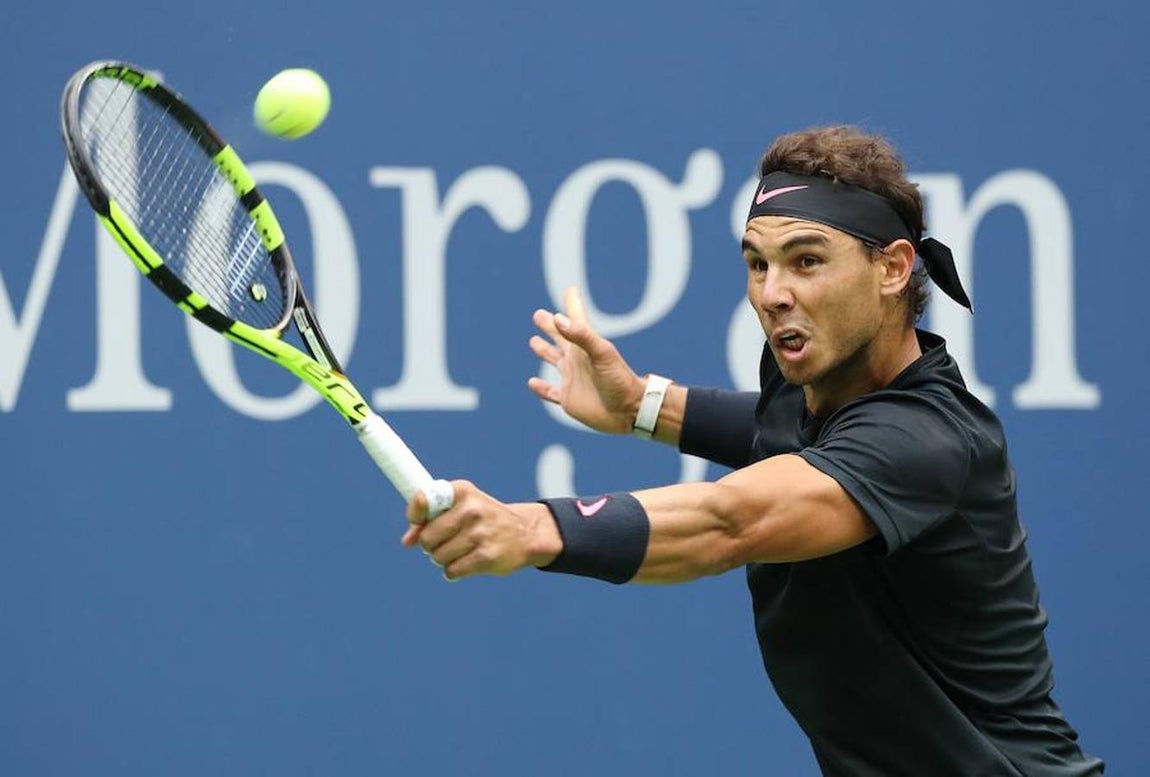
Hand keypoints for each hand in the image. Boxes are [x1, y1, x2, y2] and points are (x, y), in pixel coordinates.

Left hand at [402, 481, 561, 579]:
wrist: (525, 534)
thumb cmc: (483, 519)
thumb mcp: (460, 507)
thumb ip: (430, 519)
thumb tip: (407, 541)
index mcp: (461, 491)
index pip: (423, 500)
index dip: (416, 516)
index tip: (418, 523)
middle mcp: (471, 509)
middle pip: (427, 538)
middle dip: (431, 545)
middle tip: (446, 542)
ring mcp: (480, 533)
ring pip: (438, 556)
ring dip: (444, 559)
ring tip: (461, 551)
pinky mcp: (487, 556)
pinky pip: (452, 570)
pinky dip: (454, 571)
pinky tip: (467, 563)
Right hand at [528, 286, 645, 433]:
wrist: (629, 411)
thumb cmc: (619, 380)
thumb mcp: (602, 353)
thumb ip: (580, 335)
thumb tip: (557, 318)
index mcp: (584, 346)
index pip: (576, 320)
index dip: (572, 304)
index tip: (570, 289)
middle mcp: (576, 360)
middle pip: (559, 337)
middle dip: (550, 326)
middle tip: (539, 314)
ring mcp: (572, 379)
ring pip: (553, 360)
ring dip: (544, 350)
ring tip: (534, 341)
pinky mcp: (568, 399)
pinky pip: (550, 392)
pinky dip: (541, 388)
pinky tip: (532, 382)